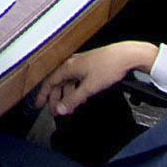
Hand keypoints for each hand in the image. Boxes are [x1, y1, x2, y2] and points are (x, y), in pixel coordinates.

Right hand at [35, 41, 154, 117]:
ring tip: (69, 107)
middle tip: (54, 111)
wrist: (126, 56)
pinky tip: (82, 97)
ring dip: (67, 96)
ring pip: (68, 82)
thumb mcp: (89, 87)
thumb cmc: (109, 66)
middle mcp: (72, 64)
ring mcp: (81, 64)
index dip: (44, 95)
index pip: (49, 83)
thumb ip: (74, 99)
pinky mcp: (90, 66)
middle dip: (55, 98)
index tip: (40, 105)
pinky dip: (76, 90)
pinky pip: (77, 80)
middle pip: (58, 83)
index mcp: (68, 67)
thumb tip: (60, 108)